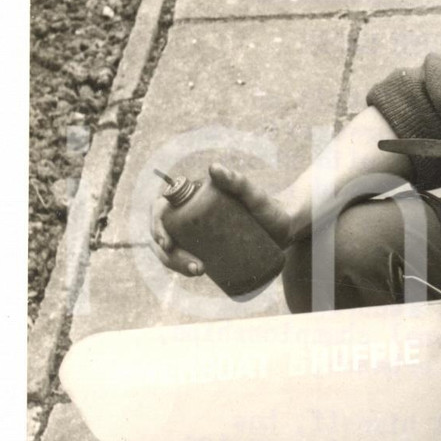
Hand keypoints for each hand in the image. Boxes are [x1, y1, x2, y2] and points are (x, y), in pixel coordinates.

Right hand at [150, 163, 295, 277]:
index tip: (168, 243)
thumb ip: (238, 180)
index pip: (162, 207)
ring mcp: (195, 231)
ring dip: (174, 263)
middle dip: (169, 254)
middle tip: (195, 267)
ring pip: (170, 248)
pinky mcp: (203, 247)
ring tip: (199, 271)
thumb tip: (213, 168)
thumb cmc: (268, 208)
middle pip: (164, 233)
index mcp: (193, 196)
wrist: (283, 228)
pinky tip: (197, 272)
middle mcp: (189, 212)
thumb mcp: (254, 195)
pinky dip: (183, 267)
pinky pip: (183, 257)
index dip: (156, 225)